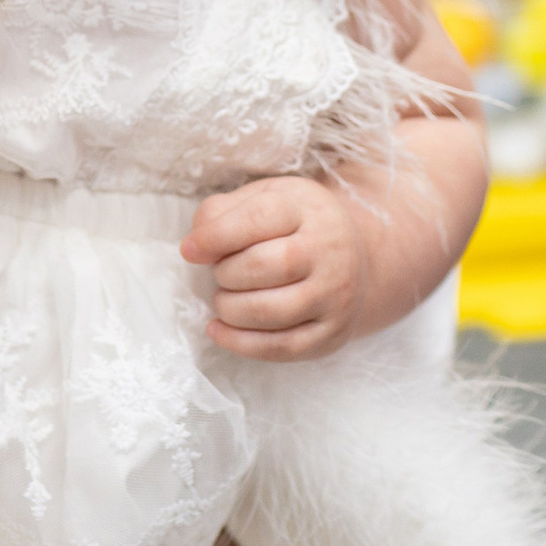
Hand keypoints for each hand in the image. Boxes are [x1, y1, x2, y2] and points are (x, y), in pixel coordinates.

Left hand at [181, 175, 370, 360]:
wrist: (356, 260)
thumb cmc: (294, 225)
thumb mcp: (263, 198)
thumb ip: (222, 212)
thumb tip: (195, 246)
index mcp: (306, 210)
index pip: (257, 219)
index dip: (215, 236)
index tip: (189, 250)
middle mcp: (328, 251)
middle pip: (261, 267)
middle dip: (225, 273)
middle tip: (219, 272)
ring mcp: (335, 296)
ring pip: (269, 311)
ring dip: (229, 308)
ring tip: (222, 298)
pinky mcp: (332, 334)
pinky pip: (281, 347)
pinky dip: (240, 343)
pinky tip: (219, 329)